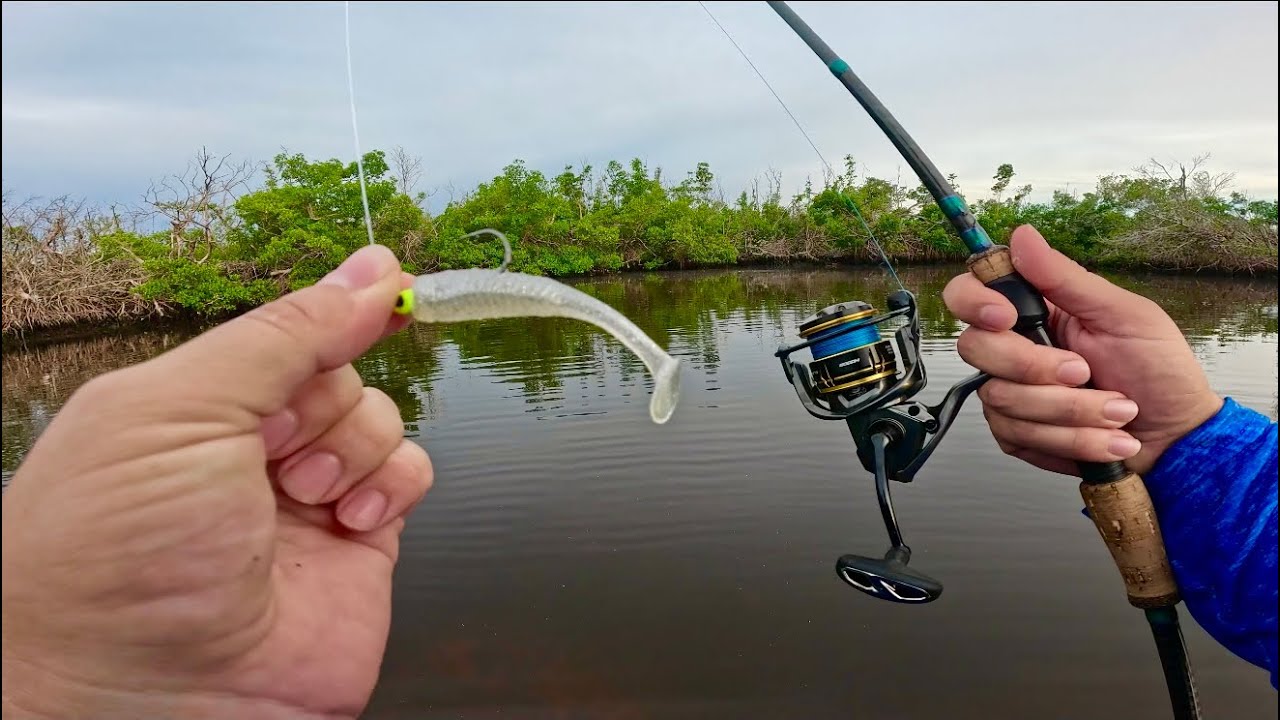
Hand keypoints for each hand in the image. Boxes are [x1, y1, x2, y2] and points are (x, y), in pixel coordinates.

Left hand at [2, 245, 430, 718]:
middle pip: (337, 373)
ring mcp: (305, 501)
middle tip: (277, 446)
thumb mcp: (184, 407)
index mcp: (189, 404)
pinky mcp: (357, 549)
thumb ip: (286, 335)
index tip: (384, 280)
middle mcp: (247, 450)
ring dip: (355, 445)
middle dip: (323, 400)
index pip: (283, 332)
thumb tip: (367, 272)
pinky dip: (393, 484)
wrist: (137, 698)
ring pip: (378, 420)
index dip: (332, 308)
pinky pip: (407, 478)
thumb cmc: (116, 555)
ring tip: (306, 495)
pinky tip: (352, 519)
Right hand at [942, 225, 1222, 476]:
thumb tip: (1023, 235)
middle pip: (976, 348)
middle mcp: (1013, 349)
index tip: (1005, 317)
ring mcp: (1010, 393)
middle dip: (1035, 367)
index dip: (975, 302)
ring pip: (1002, 399)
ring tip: (1116, 412)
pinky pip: (1017, 437)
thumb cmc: (1159, 371)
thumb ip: (1066, 278)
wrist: (1175, 437)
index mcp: (1035, 311)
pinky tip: (1105, 437)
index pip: (968, 293)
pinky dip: (1070, 440)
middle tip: (1084, 372)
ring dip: (1070, 411)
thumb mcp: (1122, 315)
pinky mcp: (1016, 434)